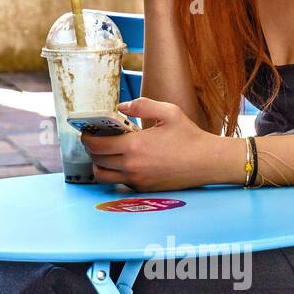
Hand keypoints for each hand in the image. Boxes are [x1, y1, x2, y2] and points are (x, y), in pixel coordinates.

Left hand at [80, 97, 228, 191]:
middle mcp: (132, 166)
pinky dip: (115, 172)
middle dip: (91, 149)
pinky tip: (123, 160)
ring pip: (103, 176)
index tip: (87, 130)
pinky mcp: (143, 188)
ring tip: (106, 153)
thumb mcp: (168, 112)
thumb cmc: (189, 136)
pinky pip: (119, 182)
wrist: (207, 162)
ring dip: (99, 164)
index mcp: (135, 146)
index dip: (87, 136)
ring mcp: (137, 180)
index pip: (96, 145)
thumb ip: (141, 105)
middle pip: (96, 161)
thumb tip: (121, 106)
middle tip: (95, 139)